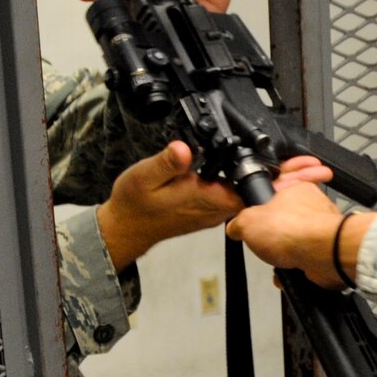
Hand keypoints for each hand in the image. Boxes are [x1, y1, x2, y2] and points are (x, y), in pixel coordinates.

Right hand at [92, 142, 239, 269]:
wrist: (126, 227)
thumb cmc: (134, 204)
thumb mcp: (144, 176)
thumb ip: (167, 163)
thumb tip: (183, 148)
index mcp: (206, 199)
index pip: (248, 186)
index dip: (250, 166)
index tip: (240, 150)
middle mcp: (214, 210)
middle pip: (246, 186)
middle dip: (240, 166)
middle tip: (222, 150)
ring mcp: (213, 213)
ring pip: (236, 190)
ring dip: (228, 173)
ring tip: (209, 159)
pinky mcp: (207, 213)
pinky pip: (224, 195)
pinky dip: (218, 182)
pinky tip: (201, 173)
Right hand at [228, 179, 373, 290]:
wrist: (321, 253)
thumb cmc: (293, 229)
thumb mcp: (248, 221)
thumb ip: (239, 223)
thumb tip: (235, 228)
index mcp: (297, 190)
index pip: (277, 198)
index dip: (263, 214)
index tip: (255, 225)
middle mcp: (314, 208)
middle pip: (286, 225)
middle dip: (274, 241)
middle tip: (266, 245)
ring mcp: (323, 231)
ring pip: (297, 246)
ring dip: (285, 258)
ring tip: (279, 261)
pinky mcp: (329, 252)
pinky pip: (307, 262)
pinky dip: (297, 271)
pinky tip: (290, 273)